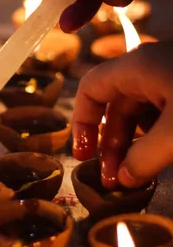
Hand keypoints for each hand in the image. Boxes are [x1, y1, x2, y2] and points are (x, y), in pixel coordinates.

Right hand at [72, 41, 172, 188]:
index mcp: (137, 67)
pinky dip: (158, 138)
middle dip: (111, 144)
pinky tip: (162, 160)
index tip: (84, 156)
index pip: (90, 89)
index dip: (81, 123)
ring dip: (135, 145)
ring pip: (142, 113)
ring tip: (137, 176)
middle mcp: (151, 68)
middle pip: (115, 106)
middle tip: (112, 179)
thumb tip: (124, 179)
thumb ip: (144, 159)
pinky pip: (165, 113)